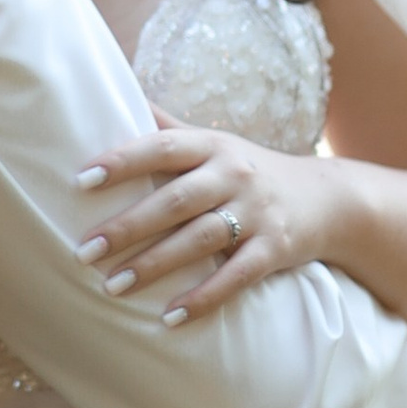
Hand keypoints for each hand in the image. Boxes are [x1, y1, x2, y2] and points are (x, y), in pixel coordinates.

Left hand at [71, 114, 330, 325]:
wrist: (325, 199)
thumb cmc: (247, 169)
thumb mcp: (212, 142)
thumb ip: (166, 127)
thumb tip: (114, 89)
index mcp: (211, 146)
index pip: (162, 147)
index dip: (122, 161)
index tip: (81, 180)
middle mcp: (234, 175)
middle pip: (175, 200)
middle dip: (127, 227)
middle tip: (84, 250)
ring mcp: (257, 213)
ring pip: (200, 240)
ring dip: (155, 265)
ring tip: (112, 286)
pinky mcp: (275, 250)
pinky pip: (237, 277)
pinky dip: (203, 298)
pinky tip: (169, 318)